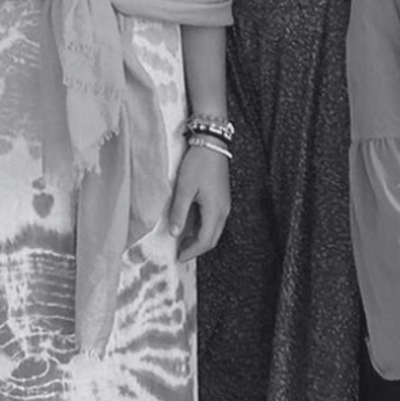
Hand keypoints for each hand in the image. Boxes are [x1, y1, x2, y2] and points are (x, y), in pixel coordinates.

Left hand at [169, 141, 231, 258]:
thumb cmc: (198, 163)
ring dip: (200, 238)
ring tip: (183, 240)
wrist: (212, 143)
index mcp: (215, 210)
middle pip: (212, 238)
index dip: (192, 251)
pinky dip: (203, 227)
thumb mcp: (184, 188)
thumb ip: (179, 212)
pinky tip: (191, 224)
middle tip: (181, 252)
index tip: (179, 256)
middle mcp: (223, 210)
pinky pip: (214, 220)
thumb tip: (174, 233)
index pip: (205, 240)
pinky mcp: (222, 198)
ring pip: (214, 230)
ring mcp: (224, 204)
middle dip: (197, 248)